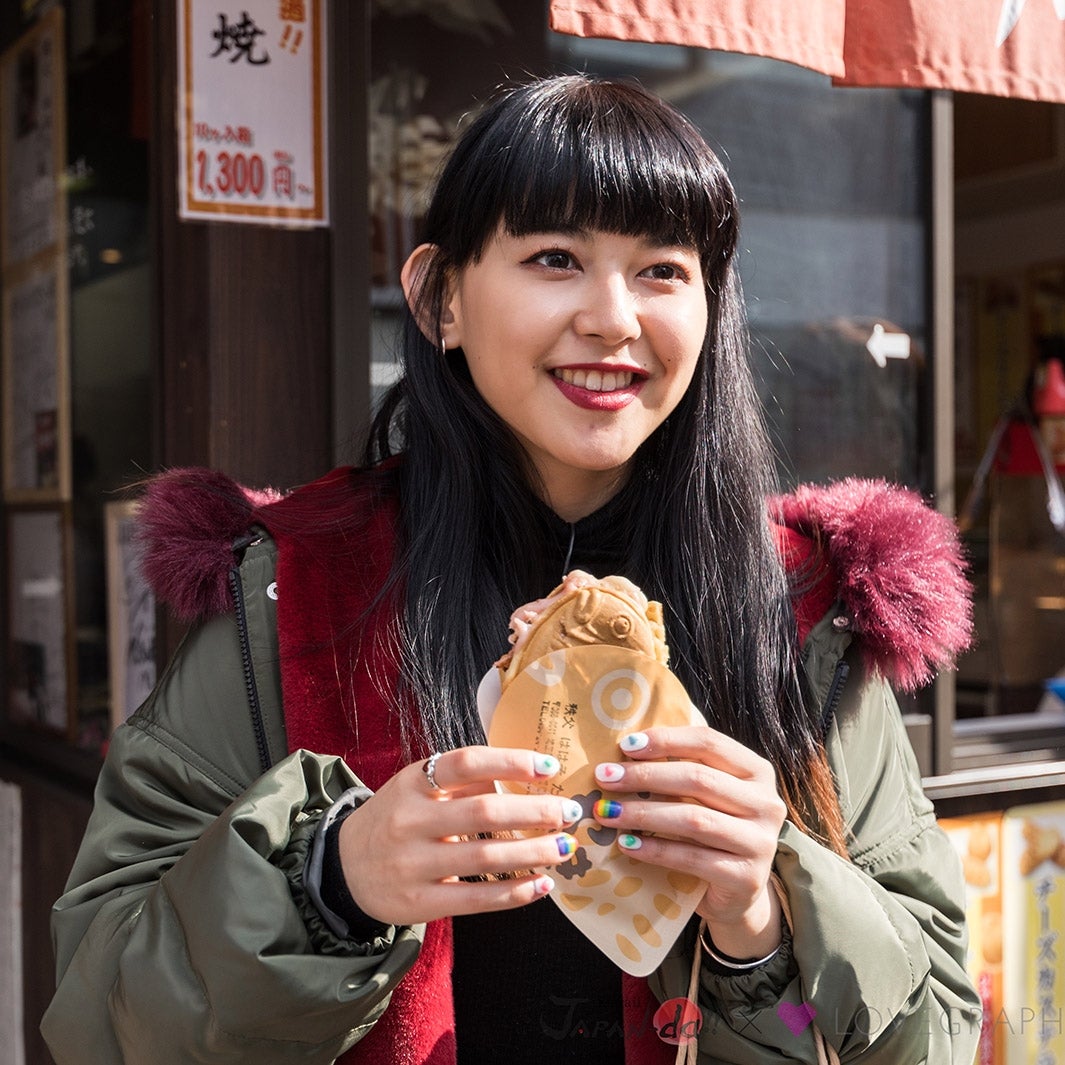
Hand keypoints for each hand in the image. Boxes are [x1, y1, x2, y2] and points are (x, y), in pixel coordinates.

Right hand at [337, 746, 582, 925]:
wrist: (343, 867)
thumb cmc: (395, 818)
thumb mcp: (417, 788)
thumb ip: (464, 780)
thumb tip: (527, 772)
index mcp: (413, 782)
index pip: (467, 763)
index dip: (512, 762)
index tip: (550, 766)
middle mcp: (411, 820)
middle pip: (484, 812)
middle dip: (535, 812)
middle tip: (569, 812)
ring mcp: (413, 864)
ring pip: (486, 858)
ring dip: (534, 853)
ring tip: (564, 847)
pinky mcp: (419, 903)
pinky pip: (477, 900)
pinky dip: (515, 893)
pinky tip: (542, 884)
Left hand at [591, 726, 786, 959]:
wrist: (737, 894)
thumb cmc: (712, 832)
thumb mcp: (705, 796)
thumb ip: (680, 769)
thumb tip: (625, 749)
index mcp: (756, 771)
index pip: (709, 743)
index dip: (666, 740)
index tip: (625, 746)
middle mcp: (766, 803)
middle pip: (698, 780)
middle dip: (645, 776)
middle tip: (605, 778)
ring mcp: (761, 842)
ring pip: (694, 819)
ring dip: (643, 814)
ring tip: (607, 813)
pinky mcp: (748, 878)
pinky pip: (692, 859)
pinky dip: (655, 850)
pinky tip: (627, 844)